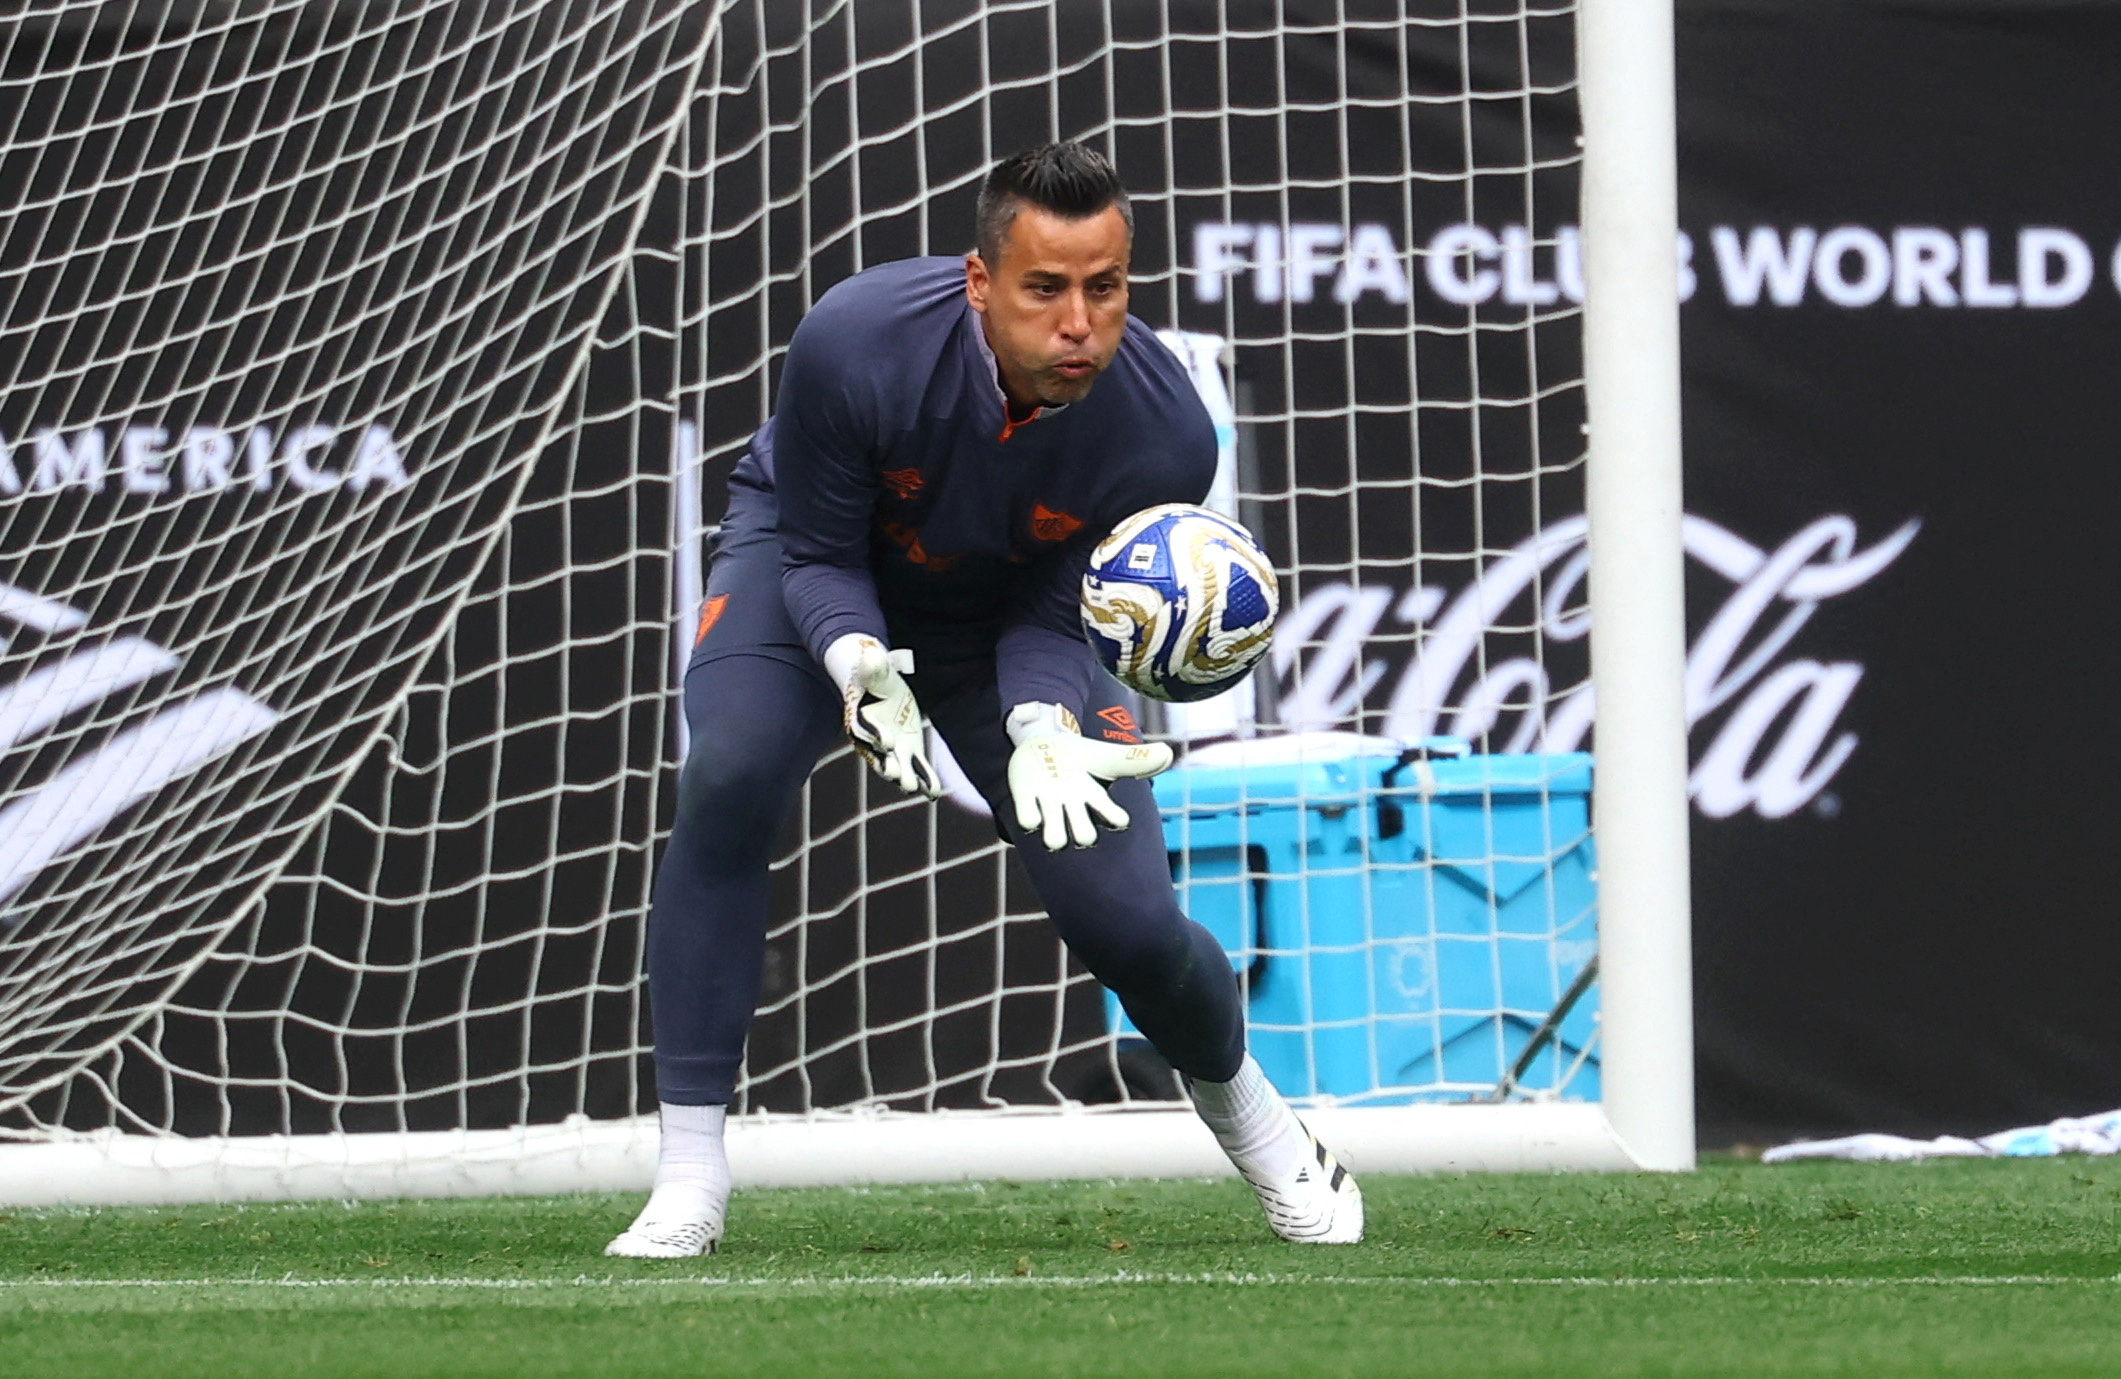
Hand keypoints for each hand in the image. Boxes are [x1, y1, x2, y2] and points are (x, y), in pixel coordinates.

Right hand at [824, 634, 941, 797]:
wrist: (880, 685)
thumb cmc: (874, 675)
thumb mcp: (874, 668)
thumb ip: (873, 666)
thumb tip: (872, 653)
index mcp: (862, 719)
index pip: (867, 730)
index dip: (876, 735)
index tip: (887, 740)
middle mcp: (875, 739)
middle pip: (879, 756)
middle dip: (888, 766)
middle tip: (898, 776)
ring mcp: (893, 749)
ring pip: (898, 767)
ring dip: (906, 778)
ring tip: (914, 787)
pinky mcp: (910, 751)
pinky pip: (917, 768)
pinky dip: (925, 780)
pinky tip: (934, 792)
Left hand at [1004, 702, 1172, 849]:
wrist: (1042, 742)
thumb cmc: (1078, 755)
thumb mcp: (1104, 754)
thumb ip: (1133, 758)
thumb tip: (1167, 754)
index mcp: (1094, 796)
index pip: (1111, 816)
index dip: (1115, 821)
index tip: (1118, 819)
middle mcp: (1073, 807)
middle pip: (1084, 836)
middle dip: (1083, 834)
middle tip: (1080, 822)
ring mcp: (1049, 805)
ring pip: (1054, 838)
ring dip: (1054, 836)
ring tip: (1049, 822)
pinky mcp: (1026, 799)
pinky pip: (1027, 819)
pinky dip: (1030, 818)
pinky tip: (1032, 806)